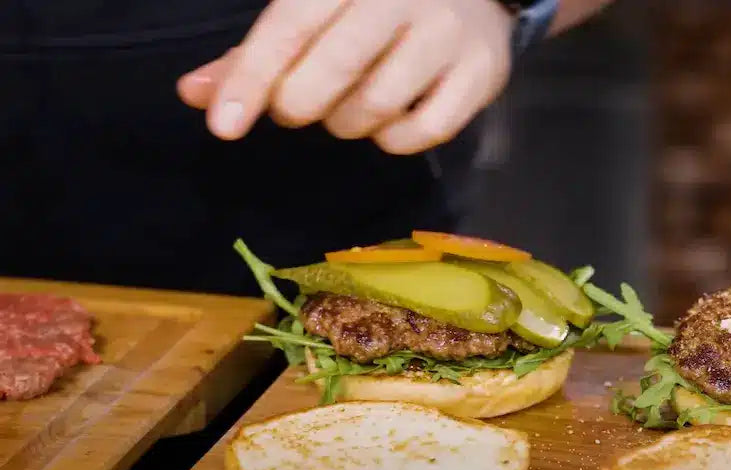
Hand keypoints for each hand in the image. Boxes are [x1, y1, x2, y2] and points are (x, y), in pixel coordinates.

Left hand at [177, 0, 513, 153]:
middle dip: (299, 104)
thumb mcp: (314, 9)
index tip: (224, 126)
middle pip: (337, 68)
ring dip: (346, 124)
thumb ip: (255, 52)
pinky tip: (388, 122)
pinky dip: (393, 140)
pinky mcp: (482, 74)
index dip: (253, 77)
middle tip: (295, 108)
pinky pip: (424, 132)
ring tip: (344, 108)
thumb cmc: (376, 5)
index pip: (292, 25)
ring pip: (378, 105)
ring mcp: (449, 35)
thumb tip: (195, 95)